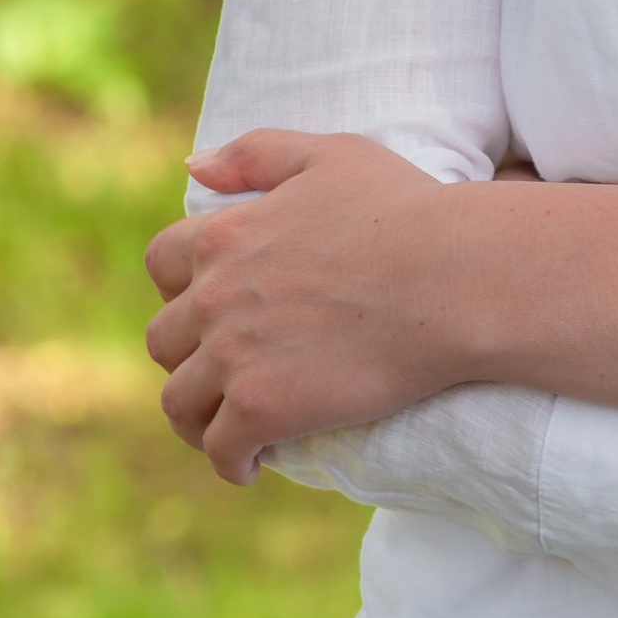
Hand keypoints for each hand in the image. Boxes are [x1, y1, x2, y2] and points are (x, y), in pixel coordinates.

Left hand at [148, 128, 464, 482]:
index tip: (211, 308)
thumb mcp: (332, 155)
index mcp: (225, 235)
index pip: (162, 265)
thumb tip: (194, 166)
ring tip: (226, 429)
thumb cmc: (408, 210)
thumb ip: (257, 153)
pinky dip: (229, 461)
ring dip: (196, 417)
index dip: (180, 288)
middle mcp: (215, 295)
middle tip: (225, 374)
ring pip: (179, 401)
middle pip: (165, 339)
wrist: (455, 276)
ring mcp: (233, 355)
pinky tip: (250, 465)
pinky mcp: (262, 407)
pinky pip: (220, 448)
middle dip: (189, 357)